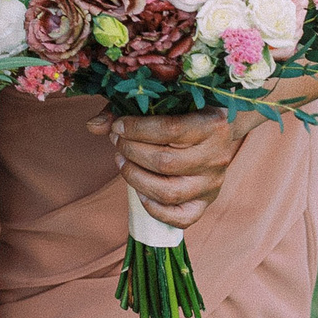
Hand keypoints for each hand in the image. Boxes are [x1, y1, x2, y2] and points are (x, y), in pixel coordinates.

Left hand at [96, 105, 258, 229]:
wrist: (224, 126)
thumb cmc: (186, 109)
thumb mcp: (163, 99)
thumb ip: (125, 108)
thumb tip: (93, 126)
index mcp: (212, 124)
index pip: (169, 130)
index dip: (136, 129)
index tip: (117, 126)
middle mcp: (216, 156)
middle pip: (164, 162)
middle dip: (130, 151)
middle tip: (117, 141)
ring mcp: (212, 182)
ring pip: (168, 192)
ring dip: (135, 177)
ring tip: (121, 161)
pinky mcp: (206, 201)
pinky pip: (182, 217)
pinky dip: (155, 209)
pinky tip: (139, 191)